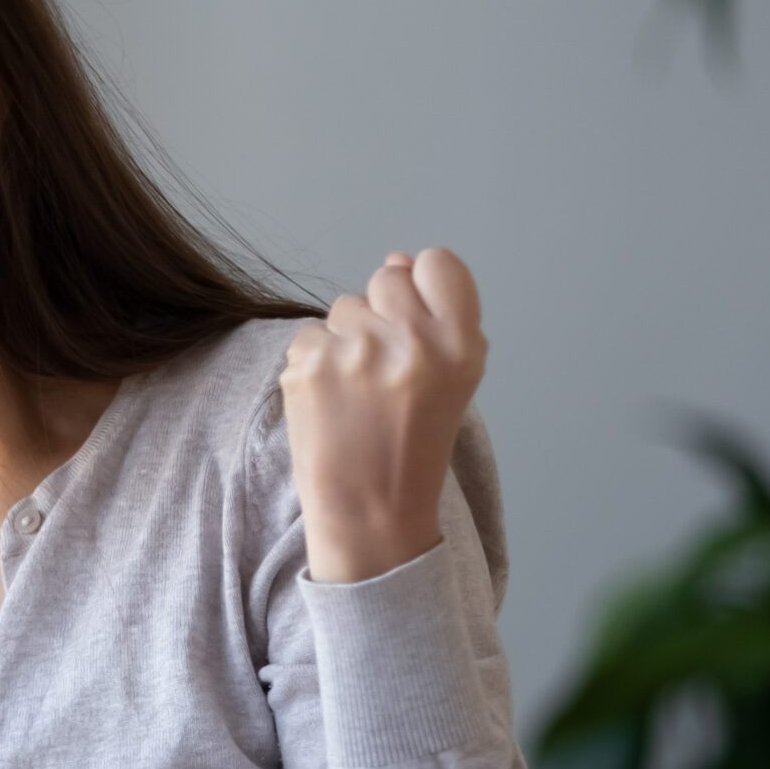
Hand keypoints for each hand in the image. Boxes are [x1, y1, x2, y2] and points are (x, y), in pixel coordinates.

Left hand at [279, 248, 486, 584]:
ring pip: (344, 305)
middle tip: (383, 367)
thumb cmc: (414, 444)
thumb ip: (433, 316)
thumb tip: (396, 258)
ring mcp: (357, 350)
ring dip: (347, 337)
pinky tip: (329, 400)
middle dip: (382, 312)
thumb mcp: (452, 380)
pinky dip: (314, 362)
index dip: (423, 286)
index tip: (416, 319)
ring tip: (356, 390)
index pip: (439, 264)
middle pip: (387, 277)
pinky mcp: (309, 364)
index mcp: (460, 345)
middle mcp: (412, 341)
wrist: (371, 510)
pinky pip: (309, 334)